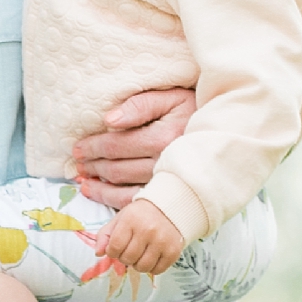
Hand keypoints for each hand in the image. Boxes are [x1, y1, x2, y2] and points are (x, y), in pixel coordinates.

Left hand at [70, 84, 195, 205]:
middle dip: (93, 166)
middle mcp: (165, 163)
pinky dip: (114, 201)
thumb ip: (139, 105)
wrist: (224, 130)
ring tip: (84, 181)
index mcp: (163, 138)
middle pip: (117, 169)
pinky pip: (137, 203)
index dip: (93, 148)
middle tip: (78, 164)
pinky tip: (100, 194)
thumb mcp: (169, 97)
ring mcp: (168, 182)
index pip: (116, 145)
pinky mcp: (170, 194)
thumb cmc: (193, 109)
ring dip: (99, 187)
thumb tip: (109, 120)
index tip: (77, 149)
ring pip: (123, 190)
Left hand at [87, 197, 185, 289]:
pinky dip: (152, 268)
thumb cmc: (141, 214)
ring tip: (140, 254)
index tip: (116, 248)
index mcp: (131, 220)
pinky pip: (157, 270)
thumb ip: (105, 235)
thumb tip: (98, 253)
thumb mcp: (120, 218)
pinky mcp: (173, 251)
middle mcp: (147, 230)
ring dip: (138, 264)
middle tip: (130, 250)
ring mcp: (162, 241)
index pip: (115, 247)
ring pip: (142, 267)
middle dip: (125, 258)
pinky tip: (152, 257)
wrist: (170, 207)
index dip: (112, 252)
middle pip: (128, 259)